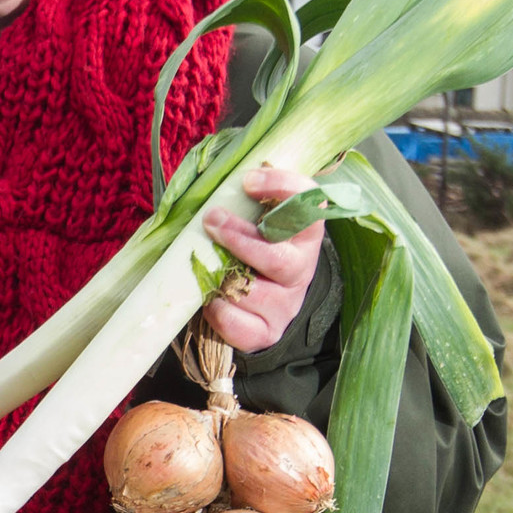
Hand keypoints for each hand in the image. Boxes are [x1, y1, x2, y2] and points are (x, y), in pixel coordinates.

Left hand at [196, 165, 326, 353]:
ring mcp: (287, 304)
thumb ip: (245, 203)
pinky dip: (218, 311)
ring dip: (221, 278)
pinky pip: (239, 324)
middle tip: (211, 220)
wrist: (261, 306)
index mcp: (304, 234)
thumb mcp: (257, 223)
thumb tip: (212, 184)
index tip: (248, 181)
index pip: (309, 205)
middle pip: (277, 258)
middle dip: (239, 238)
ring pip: (253, 293)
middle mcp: (302, 268)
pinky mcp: (268, 331)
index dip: (282, 189)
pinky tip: (210, 300)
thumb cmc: (251, 251)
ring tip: (203, 267)